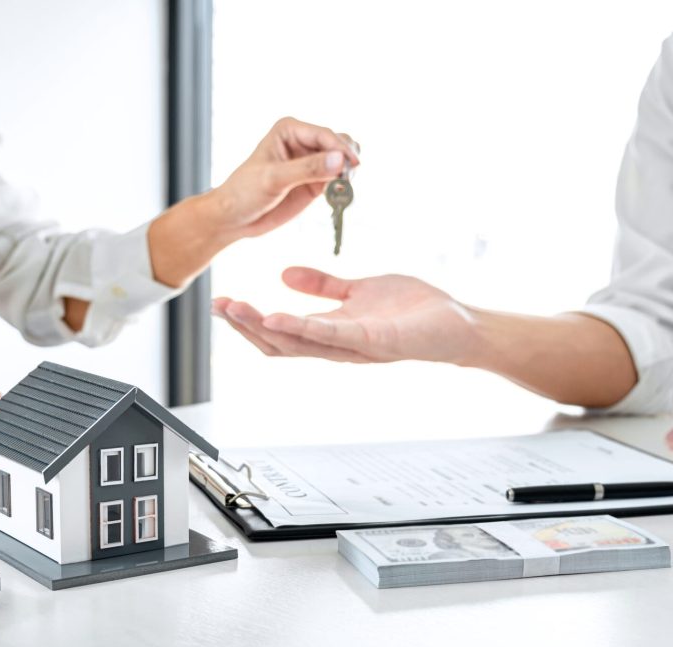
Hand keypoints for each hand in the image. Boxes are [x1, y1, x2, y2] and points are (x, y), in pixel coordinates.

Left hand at [212, 116, 359, 237]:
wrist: (235, 217)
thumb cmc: (245, 192)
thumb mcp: (274, 179)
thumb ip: (307, 169)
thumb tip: (339, 160)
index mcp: (290, 130)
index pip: (324, 134)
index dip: (340, 149)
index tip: (350, 166)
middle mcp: (303, 142)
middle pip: (338, 144)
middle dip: (347, 159)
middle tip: (348, 179)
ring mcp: (310, 163)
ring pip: (341, 161)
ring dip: (348, 173)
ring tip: (344, 188)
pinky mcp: (315, 182)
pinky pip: (337, 180)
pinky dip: (343, 187)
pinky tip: (339, 197)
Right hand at [212, 267, 474, 362]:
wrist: (455, 324)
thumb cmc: (412, 310)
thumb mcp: (357, 290)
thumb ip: (322, 285)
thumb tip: (284, 275)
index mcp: (330, 330)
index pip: (280, 332)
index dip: (249, 320)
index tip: (222, 302)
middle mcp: (336, 344)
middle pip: (280, 342)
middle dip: (245, 326)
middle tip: (216, 306)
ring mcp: (353, 346)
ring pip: (297, 342)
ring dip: (262, 328)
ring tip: (235, 311)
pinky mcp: (373, 339)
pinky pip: (330, 335)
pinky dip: (300, 327)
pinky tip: (274, 316)